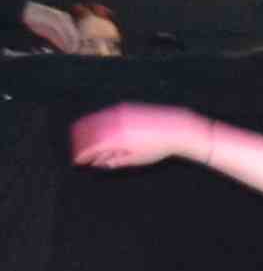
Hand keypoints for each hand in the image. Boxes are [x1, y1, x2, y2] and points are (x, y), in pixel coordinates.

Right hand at [71, 103, 200, 168]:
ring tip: (86, 145)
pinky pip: (103, 115)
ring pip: (92, 121)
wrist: (178, 127)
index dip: (82, 155)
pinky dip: (96, 124)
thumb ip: (114, 161)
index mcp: (116, 138)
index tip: (77, 162)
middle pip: (86, 132)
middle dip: (80, 143)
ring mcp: (119, 112)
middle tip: (80, 154)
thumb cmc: (158, 147)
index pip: (90, 147)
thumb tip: (98, 163)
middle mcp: (114, 122)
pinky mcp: (124, 107)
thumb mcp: (136, 159)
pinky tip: (98, 133)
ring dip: (85, 133)